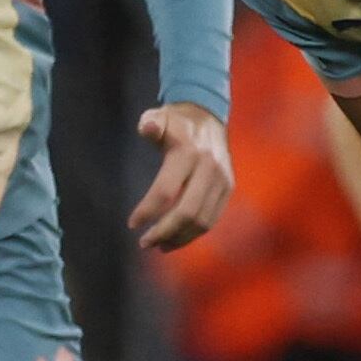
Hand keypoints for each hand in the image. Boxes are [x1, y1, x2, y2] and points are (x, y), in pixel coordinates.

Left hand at [130, 103, 233, 249]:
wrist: (208, 115)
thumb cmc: (175, 121)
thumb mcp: (159, 116)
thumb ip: (150, 123)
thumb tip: (148, 128)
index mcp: (188, 153)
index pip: (166, 191)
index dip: (147, 210)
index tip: (132, 223)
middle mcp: (208, 168)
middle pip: (187, 212)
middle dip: (164, 231)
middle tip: (145, 243)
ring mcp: (221, 180)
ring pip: (202, 220)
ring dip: (180, 237)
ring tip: (159, 245)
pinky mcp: (228, 188)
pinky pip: (212, 218)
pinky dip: (194, 233)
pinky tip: (176, 238)